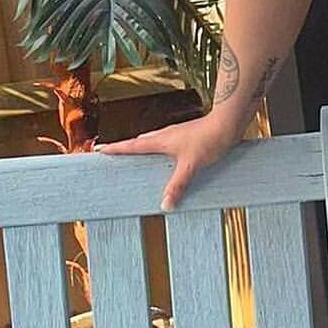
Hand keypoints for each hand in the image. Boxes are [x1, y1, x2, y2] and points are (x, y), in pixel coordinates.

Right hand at [95, 111, 238, 210]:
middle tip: (113, 155)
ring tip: (136, 159)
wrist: (228, 124)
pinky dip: (159, 152)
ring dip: (143, 149)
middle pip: (139, 142)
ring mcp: (176, 135)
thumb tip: (165, 204)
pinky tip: (167, 160)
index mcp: (160, 141)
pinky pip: (166, 145)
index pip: (132, 145)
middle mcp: (165, 135)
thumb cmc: (209, 139)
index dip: (115, 148)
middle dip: (126, 149)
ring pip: (153, 143)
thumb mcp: (190, 166)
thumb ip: (177, 185)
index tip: (100, 150)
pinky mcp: (187, 137)